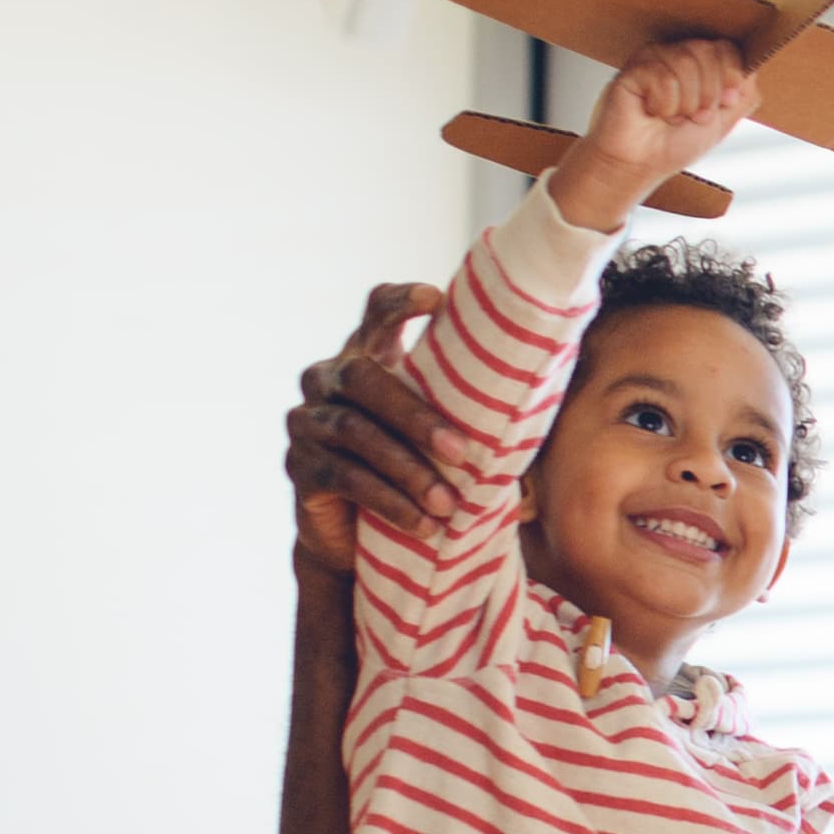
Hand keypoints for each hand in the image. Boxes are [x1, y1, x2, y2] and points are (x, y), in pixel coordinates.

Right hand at [289, 282, 441, 553]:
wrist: (357, 535)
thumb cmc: (414, 468)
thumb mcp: (434, 432)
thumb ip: (458, 403)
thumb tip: (534, 386)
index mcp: (364, 357)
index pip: (374, 313)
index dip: (397, 302)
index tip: (435, 298)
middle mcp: (326, 379)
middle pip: (362, 377)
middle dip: (416, 416)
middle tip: (463, 453)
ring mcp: (306, 422)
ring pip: (354, 432)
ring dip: (408, 470)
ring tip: (448, 504)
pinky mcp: (299, 468)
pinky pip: (344, 478)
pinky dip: (388, 502)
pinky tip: (423, 523)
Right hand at [551, 37, 759, 228]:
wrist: (641, 165)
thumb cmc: (675, 144)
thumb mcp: (723, 121)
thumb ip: (744, 95)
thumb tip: (751, 70)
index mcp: (700, 63)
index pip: (727, 48)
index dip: (730, 76)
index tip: (724, 102)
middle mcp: (676, 54)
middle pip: (707, 52)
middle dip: (708, 94)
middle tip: (694, 116)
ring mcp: (653, 58)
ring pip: (685, 63)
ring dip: (686, 104)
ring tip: (672, 118)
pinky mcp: (633, 69)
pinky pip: (662, 78)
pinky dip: (664, 106)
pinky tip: (652, 113)